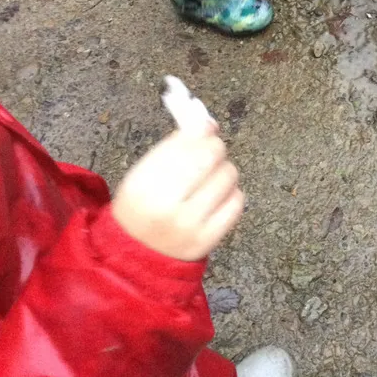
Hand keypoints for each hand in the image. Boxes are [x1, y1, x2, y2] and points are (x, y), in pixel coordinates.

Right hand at [111, 127, 243, 261]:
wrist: (139, 254)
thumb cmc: (144, 205)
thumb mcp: (145, 172)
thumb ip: (175, 145)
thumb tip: (209, 123)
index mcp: (143, 184)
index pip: (185, 144)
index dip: (201, 130)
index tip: (205, 126)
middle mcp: (166, 206)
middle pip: (210, 155)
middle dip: (214, 147)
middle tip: (210, 151)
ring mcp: (189, 225)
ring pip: (228, 175)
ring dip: (223, 170)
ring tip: (210, 177)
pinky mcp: (208, 240)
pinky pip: (237, 202)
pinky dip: (231, 193)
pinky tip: (217, 196)